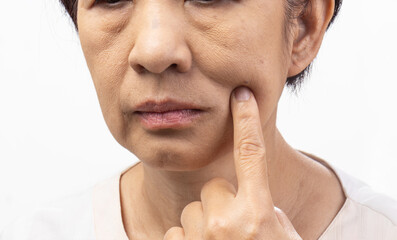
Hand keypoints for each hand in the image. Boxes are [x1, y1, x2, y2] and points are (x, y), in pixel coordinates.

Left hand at [163, 87, 301, 239]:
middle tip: (235, 231)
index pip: (252, 155)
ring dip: (205, 224)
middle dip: (222, 202)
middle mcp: (227, 222)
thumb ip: (264, 209)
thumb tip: (247, 194)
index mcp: (258, 214)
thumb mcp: (284, 236)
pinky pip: (175, 231)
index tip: (242, 95)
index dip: (247, 121)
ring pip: (193, 209)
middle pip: (214, 186)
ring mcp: (201, 237)